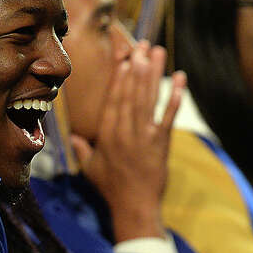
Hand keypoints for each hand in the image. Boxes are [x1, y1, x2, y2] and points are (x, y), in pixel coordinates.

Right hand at [72, 41, 185, 242]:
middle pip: (132, 94)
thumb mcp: (90, 168)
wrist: (135, 206)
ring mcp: (144, 136)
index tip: (124, 59)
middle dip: (138, 67)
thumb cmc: (110, 188)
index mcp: (107, 135)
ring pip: (148, 99)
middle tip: (143, 45)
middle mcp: (125, 132)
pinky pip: (168, 116)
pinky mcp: (161, 143)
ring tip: (158, 53)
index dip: (119, 78)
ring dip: (154, 74)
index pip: (113, 100)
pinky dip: (174, 97)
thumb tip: (73, 136)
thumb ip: (83, 149)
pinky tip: (179, 80)